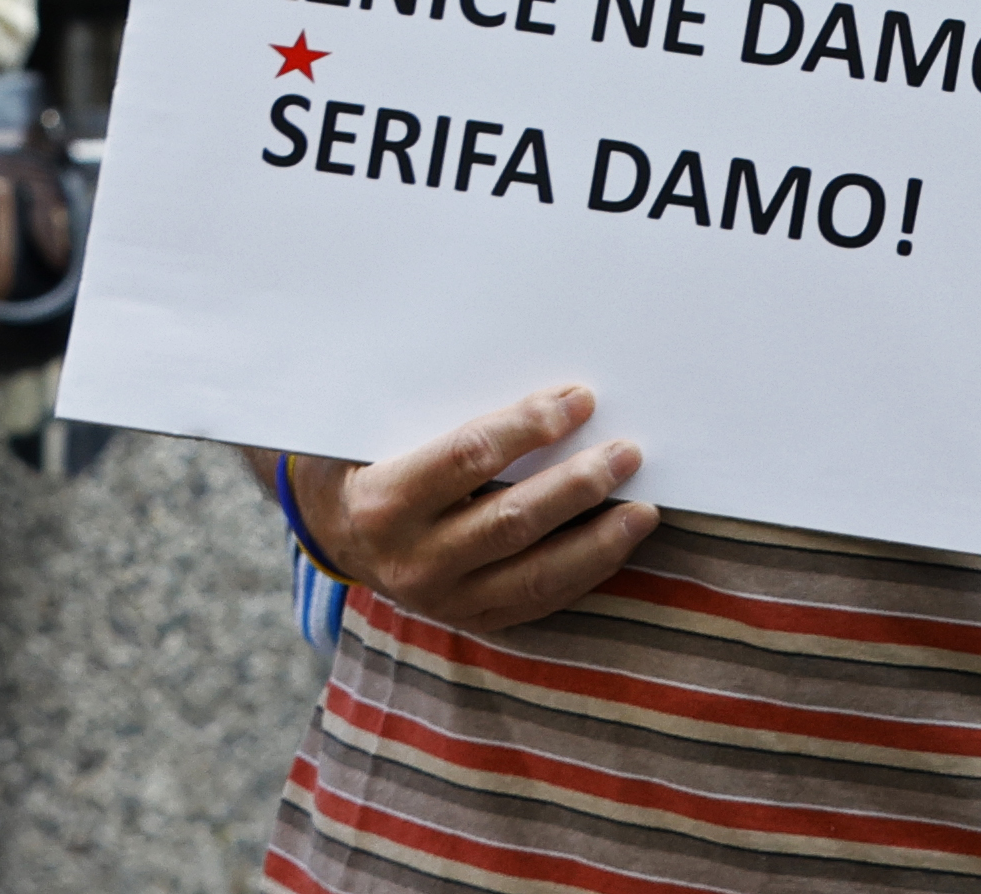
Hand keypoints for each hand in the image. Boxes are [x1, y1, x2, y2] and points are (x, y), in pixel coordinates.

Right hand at [280, 384, 658, 630]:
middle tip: (629, 451)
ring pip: (534, 573)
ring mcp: (442, 598)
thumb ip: (434, 399)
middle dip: (578, 484)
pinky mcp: (469, 618)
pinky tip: (620, 542)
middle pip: (511, 520)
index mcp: (384, 501)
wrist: (335, 530)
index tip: (581, 398)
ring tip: (644, 509)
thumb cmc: (372, 460)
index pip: (469, 457)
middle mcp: (411, 559)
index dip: (529, 426)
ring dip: (597, 539)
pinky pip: (538, 601)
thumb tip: (523, 362)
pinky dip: (586, 572)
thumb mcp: (379, 427)